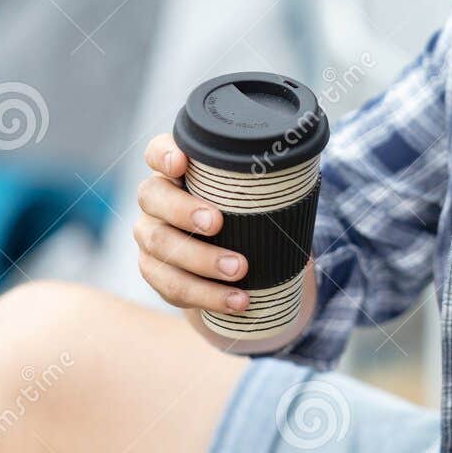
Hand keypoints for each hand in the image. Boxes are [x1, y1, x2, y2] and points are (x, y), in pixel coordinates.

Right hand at [134, 133, 251, 320]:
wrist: (234, 263)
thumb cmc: (246, 216)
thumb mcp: (251, 194)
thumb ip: (263, 181)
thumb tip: (301, 174)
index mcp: (175, 171)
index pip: (157, 152)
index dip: (163, 154)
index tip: (182, 163)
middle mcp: (155, 199)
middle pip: (153, 197)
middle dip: (184, 211)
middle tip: (217, 223)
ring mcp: (150, 235)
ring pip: (161, 245)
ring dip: (201, 260)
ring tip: (238, 270)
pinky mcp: (156, 272)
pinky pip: (171, 286)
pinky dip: (207, 295)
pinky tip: (235, 300)